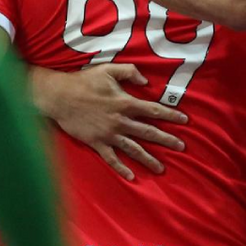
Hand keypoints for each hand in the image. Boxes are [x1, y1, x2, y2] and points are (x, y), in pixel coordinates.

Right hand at [32, 64, 186, 180]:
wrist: (59, 97)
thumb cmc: (83, 81)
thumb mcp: (108, 69)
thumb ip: (129, 72)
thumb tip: (146, 80)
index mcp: (125, 102)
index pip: (153, 110)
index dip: (170, 115)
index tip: (185, 120)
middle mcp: (120, 121)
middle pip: (148, 132)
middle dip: (167, 140)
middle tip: (181, 147)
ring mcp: (109, 134)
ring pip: (133, 149)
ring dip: (149, 159)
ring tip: (161, 169)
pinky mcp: (96, 143)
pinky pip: (111, 158)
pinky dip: (121, 168)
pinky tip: (131, 177)